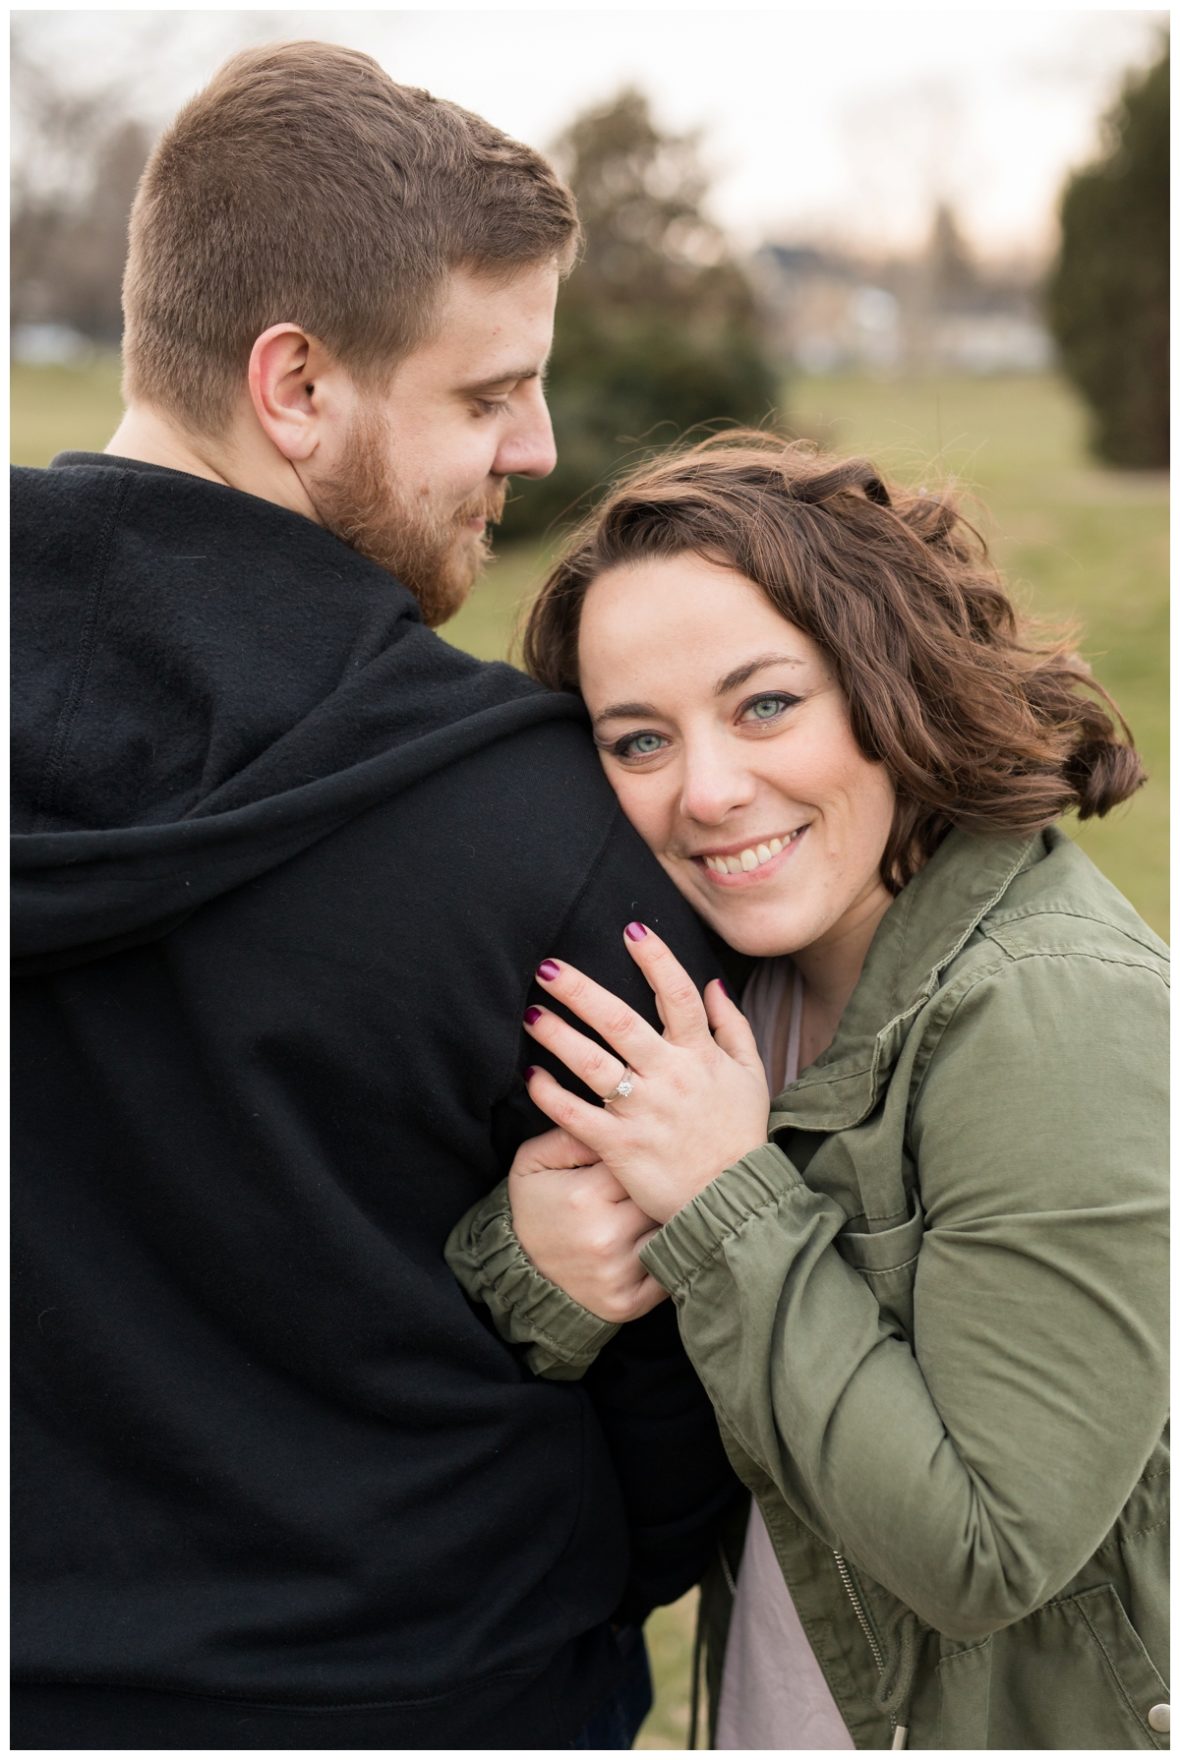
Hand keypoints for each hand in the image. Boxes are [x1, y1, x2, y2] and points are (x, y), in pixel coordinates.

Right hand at [508, 1128, 667, 1321]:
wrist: (518, 1273)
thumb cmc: (533, 1209)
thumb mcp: (533, 1163)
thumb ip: (568, 1135)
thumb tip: (607, 1116)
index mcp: (585, 1196)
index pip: (636, 1161)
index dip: (636, 1157)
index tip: (634, 1157)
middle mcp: (605, 1236)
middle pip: (656, 1197)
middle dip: (654, 1188)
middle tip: (649, 1184)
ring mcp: (619, 1272)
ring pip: (666, 1233)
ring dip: (663, 1222)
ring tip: (655, 1212)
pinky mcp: (628, 1303)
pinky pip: (667, 1274)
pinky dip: (665, 1259)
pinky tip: (653, 1246)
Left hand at [522, 926, 768, 1223]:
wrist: (733, 1203)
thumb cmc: (740, 1135)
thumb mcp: (751, 1075)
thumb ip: (733, 1025)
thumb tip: (714, 982)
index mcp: (700, 1055)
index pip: (678, 995)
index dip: (656, 959)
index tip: (631, 929)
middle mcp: (669, 1077)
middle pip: (620, 1022)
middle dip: (581, 991)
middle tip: (546, 967)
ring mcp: (643, 1112)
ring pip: (593, 1064)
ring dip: (558, 1036)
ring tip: (530, 1014)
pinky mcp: (620, 1146)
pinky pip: (577, 1115)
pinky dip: (551, 1096)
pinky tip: (531, 1077)